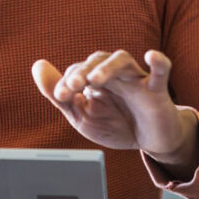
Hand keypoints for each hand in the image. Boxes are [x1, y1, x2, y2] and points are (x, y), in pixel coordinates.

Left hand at [32, 50, 198, 179]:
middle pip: (98, 59)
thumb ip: (60, 95)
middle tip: (73, 86)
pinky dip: (158, 62)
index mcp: (95, 79)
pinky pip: (161, 71)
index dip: (66, 82)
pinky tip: (151, 56)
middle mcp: (115, 74)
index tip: (60, 97)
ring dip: (107, 67)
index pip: (77, 71)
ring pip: (122, 60)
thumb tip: (37, 66)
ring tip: (95, 79)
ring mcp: (136, 80)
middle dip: (83, 71)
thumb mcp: (82, 116)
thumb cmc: (115, 124)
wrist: (149, 142)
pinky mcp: (157, 91)